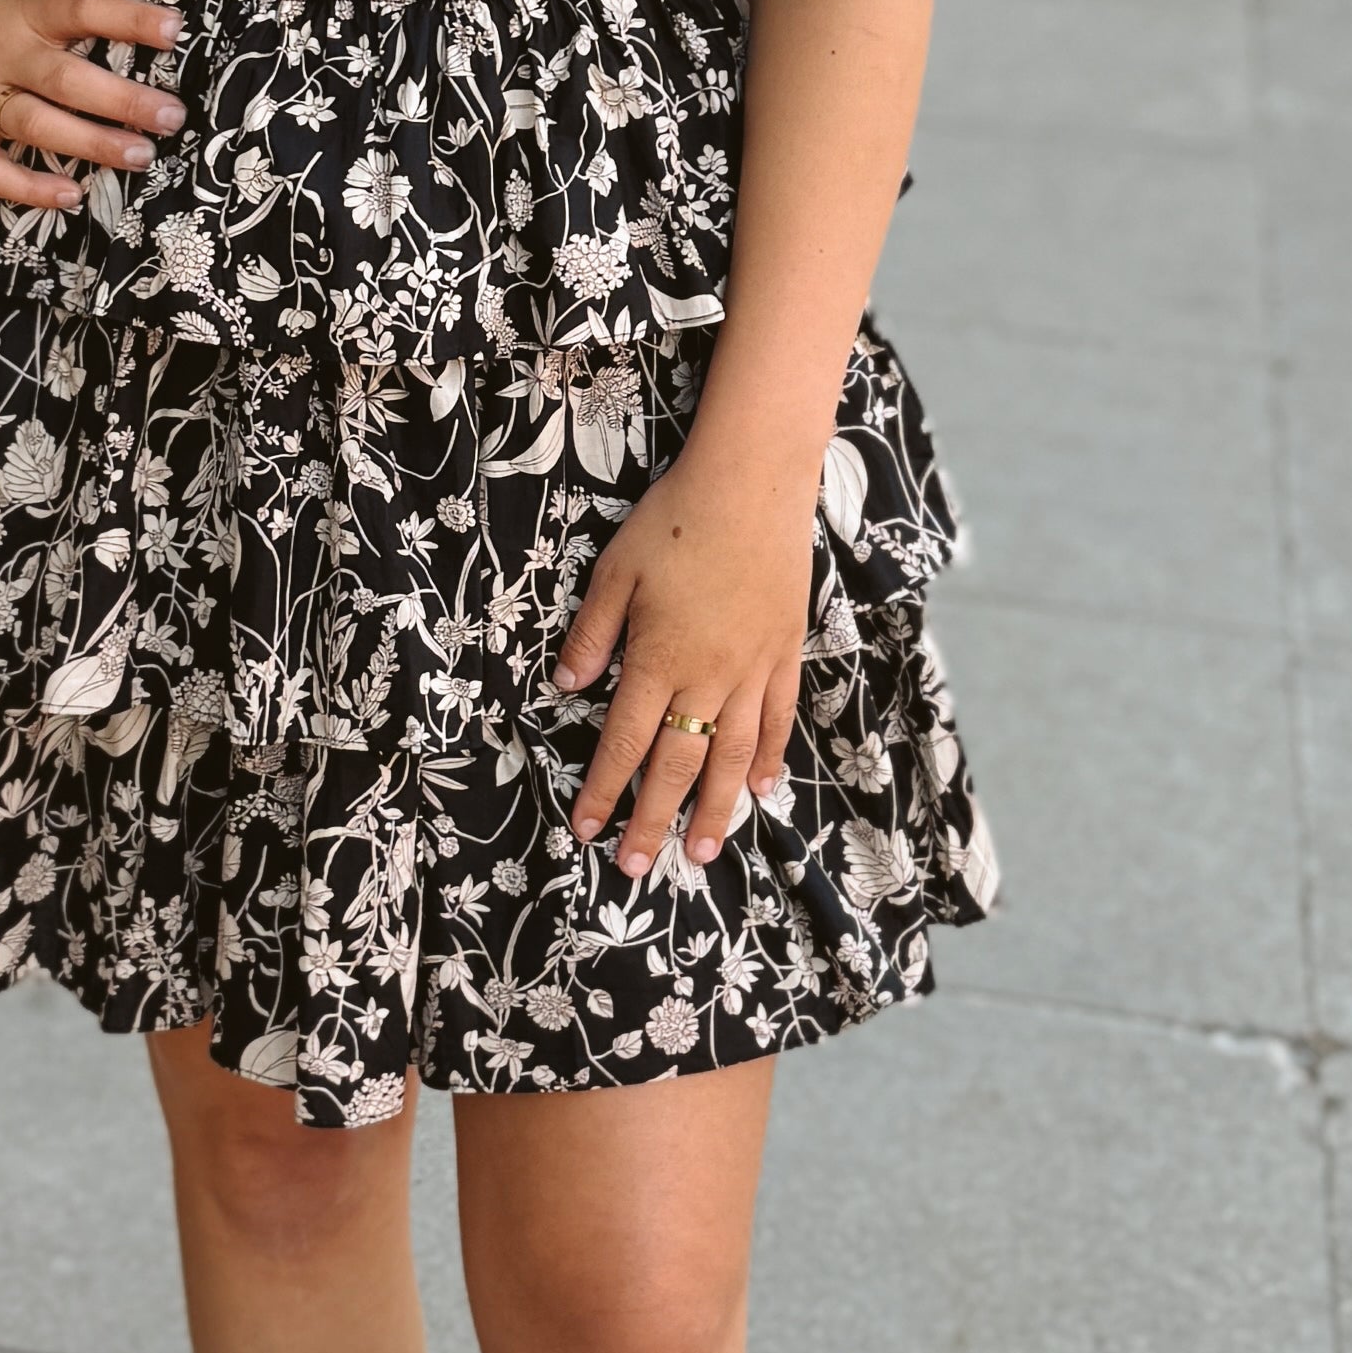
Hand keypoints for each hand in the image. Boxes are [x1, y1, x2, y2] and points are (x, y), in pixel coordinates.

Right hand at [0, 0, 182, 212]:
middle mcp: (1, 54)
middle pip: (69, 80)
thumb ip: (57, 8)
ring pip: (40, 127)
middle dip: (124, 100)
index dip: (129, 20)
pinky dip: (31, 188)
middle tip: (171, 116)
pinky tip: (71, 196)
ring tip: (141, 156)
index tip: (174, 30)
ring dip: (93, 145)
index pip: (83, 10)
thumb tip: (133, 20)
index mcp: (20, 11)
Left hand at [557, 431, 812, 873]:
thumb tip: (567, 685)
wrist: (754, 482)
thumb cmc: (675, 521)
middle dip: (652, 821)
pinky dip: (770, 759)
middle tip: (638, 870)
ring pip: (733, 756)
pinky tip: (763, 791)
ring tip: (703, 852)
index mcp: (658, 658)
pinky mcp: (785, 653)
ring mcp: (753, 669)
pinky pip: (778, 720)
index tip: (587, 830)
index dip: (604, 791)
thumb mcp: (616, 571)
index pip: (623, 742)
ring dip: (716, 810)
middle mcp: (707, 676)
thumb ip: (593, 633)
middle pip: (677, 764)